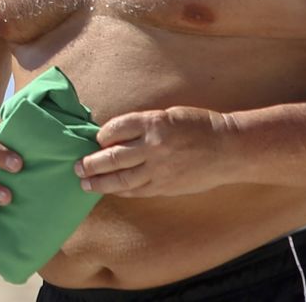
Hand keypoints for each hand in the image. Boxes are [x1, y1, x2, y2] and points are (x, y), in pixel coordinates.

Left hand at [74, 106, 238, 197]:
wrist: (229, 149)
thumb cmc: (199, 126)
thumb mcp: (168, 115)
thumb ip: (143, 125)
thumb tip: (115, 136)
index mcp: (153, 123)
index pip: (115, 129)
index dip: (101, 135)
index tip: (94, 139)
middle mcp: (153, 146)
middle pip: (112, 157)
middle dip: (91, 163)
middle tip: (77, 167)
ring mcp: (159, 169)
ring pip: (121, 178)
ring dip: (99, 182)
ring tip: (85, 183)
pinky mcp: (166, 186)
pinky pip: (137, 190)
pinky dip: (121, 190)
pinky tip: (110, 190)